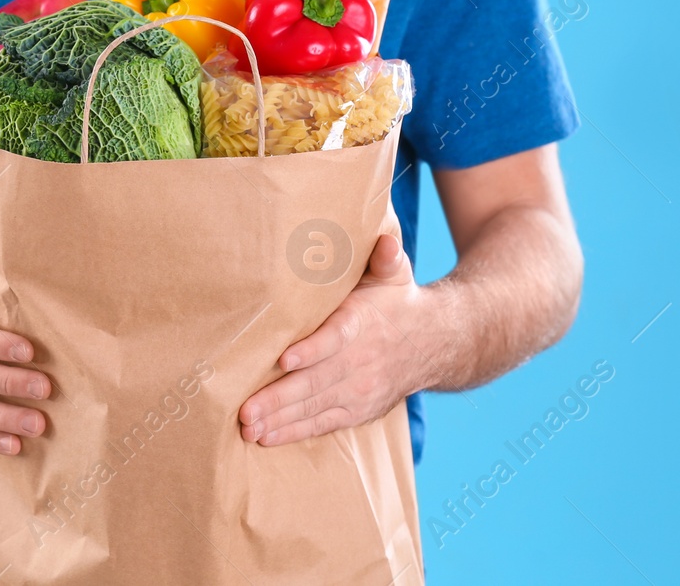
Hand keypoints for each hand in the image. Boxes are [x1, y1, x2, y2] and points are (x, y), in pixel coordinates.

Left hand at [239, 231, 425, 446]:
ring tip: (249, 427)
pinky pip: (323, 423)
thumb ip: (387, 257)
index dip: (310, 350)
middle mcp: (359, 363)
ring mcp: (358, 391)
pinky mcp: (357, 410)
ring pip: (314, 407)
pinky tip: (267, 437)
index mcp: (362, 325)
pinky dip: (295, 431)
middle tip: (245, 410)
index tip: (284, 359)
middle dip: (278, 398)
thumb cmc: (398, 302)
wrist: (434, 343)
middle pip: (315, 382)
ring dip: (279, 420)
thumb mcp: (395, 275)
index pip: (335, 339)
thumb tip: (385, 242)